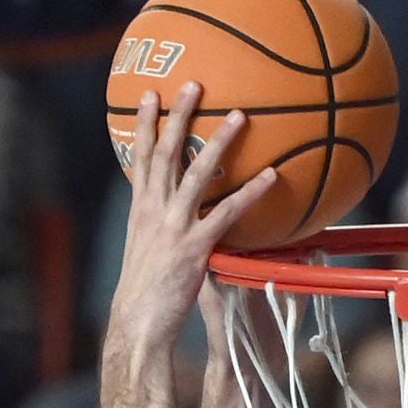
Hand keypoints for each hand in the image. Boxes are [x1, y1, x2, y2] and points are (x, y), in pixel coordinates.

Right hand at [109, 83, 276, 354]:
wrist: (137, 324)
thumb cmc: (145, 297)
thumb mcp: (147, 255)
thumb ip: (163, 232)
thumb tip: (180, 222)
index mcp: (140, 211)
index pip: (141, 158)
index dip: (145, 125)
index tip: (149, 94)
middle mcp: (153, 212)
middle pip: (165, 153)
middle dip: (178, 115)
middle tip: (194, 82)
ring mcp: (173, 228)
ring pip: (195, 173)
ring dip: (218, 141)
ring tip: (240, 115)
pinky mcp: (194, 248)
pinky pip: (226, 213)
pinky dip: (249, 192)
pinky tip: (270, 175)